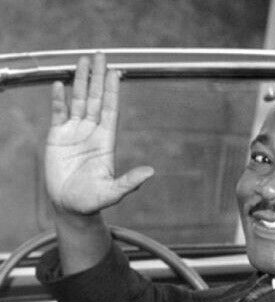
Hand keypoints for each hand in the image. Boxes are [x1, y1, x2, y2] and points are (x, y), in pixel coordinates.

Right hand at [46, 53, 152, 215]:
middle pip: (95, 99)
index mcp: (105, 141)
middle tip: (100, 55)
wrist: (70, 206)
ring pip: (78, 101)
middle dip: (97, 77)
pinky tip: (59, 84)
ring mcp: (74, 133)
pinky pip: (57, 113)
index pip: (110, 110)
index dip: (112, 91)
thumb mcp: (113, 192)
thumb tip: (150, 173)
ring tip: (82, 60)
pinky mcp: (57, 137)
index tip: (116, 72)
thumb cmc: (92, 201)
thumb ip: (130, 182)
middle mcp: (91, 132)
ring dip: (80, 81)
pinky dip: (58, 99)